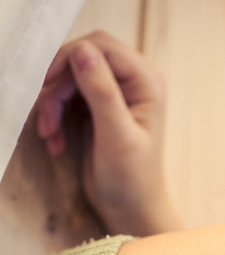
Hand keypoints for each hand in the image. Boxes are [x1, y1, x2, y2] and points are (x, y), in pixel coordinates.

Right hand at [34, 31, 180, 235]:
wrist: (131, 208)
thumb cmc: (132, 177)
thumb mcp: (116, 135)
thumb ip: (102, 92)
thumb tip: (83, 49)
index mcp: (147, 82)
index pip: (102, 46)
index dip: (69, 57)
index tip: (46, 84)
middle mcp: (134, 81)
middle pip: (82, 57)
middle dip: (58, 85)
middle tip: (46, 119)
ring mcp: (116, 93)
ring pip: (69, 77)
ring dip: (52, 104)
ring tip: (49, 136)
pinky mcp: (98, 107)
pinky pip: (66, 96)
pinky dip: (55, 116)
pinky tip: (56, 142)